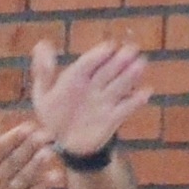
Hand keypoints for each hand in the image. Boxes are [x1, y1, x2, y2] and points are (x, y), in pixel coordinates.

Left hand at [30, 38, 154, 159]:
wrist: (64, 144)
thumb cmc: (53, 116)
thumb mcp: (43, 94)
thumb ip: (43, 72)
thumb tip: (42, 43)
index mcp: (76, 78)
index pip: (88, 64)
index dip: (98, 55)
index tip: (109, 47)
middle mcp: (93, 87)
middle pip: (108, 71)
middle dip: (119, 61)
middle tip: (132, 49)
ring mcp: (104, 102)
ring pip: (119, 86)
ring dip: (130, 76)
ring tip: (141, 64)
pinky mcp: (112, 118)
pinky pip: (125, 109)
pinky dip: (136, 101)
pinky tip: (146, 92)